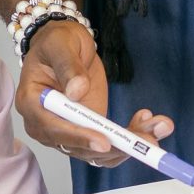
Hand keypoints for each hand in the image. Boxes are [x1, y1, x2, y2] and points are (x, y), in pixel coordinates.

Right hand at [13, 18, 171, 166]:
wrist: (66, 46)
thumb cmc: (56, 42)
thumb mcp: (61, 45)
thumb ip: (68, 66)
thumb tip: (76, 91)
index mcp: (33, 103)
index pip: (54, 128)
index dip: (80, 137)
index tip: (104, 142)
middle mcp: (47, 125)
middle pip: (80, 146)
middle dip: (116, 146)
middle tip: (148, 138)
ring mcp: (69, 130)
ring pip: (99, 151)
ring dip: (131, 144)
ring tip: (160, 125)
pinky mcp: (88, 130)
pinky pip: (110, 143)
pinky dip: (131, 137)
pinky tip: (148, 120)